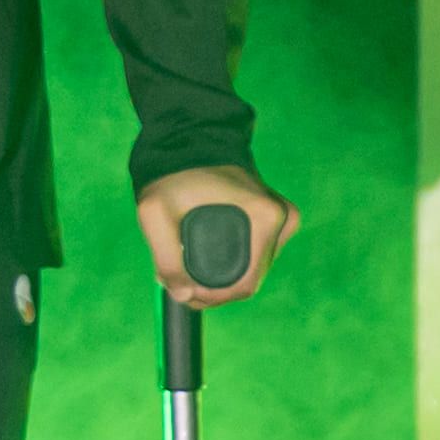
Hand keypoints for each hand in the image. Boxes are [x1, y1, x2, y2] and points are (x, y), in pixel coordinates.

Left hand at [137, 164, 297, 310]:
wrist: (193, 142)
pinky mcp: (278, 220)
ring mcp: (284, 219)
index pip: (245, 284)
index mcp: (267, 217)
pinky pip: (255, 256)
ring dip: (220, 277)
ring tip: (185, 267)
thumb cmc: (174, 174)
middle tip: (178, 279)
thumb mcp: (154, 213)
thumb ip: (165, 258)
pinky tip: (204, 255)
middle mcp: (284, 219)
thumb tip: (184, 297)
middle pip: (250, 280)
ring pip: (252, 270)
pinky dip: (230, 262)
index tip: (183, 290)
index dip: (212, 297)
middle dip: (213, 288)